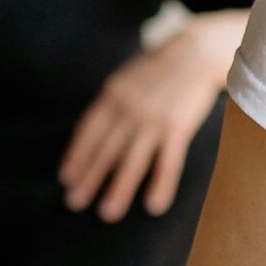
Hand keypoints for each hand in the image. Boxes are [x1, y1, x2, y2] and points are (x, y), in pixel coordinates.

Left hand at [59, 29, 226, 221]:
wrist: (198, 51)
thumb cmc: (161, 67)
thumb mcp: (128, 76)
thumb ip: (113, 101)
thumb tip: (97, 130)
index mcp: (113, 94)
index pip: (89, 131)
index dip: (76, 156)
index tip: (66, 179)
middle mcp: (130, 108)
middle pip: (105, 150)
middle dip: (89, 179)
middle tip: (74, 203)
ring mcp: (154, 119)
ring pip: (132, 161)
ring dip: (118, 189)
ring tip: (107, 213)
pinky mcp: (179, 127)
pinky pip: (168, 162)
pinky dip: (161, 184)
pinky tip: (153, 205)